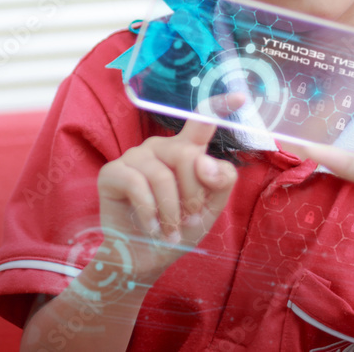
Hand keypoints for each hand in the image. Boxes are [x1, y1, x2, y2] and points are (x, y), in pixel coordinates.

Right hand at [97, 101, 240, 281]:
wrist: (145, 258)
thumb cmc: (178, 230)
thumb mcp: (209, 209)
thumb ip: (220, 182)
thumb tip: (206, 163)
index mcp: (185, 151)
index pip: (202, 122)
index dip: (220, 106)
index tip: (242, 96)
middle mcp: (159, 147)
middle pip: (186, 155)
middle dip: (193, 194)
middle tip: (189, 219)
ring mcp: (134, 157)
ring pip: (162, 175)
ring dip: (171, 211)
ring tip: (170, 230)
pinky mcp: (112, 172)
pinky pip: (136, 184)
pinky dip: (149, 211)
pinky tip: (151, 226)